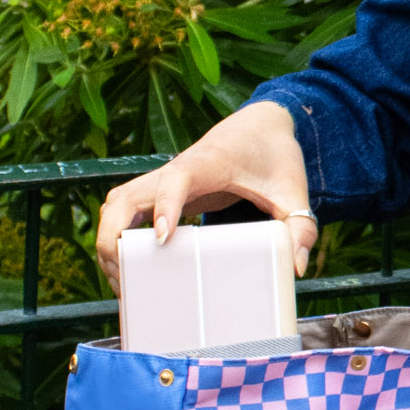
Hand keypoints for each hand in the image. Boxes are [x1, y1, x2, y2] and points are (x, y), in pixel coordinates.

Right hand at [94, 101, 317, 291]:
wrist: (260, 126)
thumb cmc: (274, 155)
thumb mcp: (294, 191)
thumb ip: (301, 226)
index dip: (164, 206)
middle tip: (131, 282)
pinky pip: (122, 211)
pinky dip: (114, 237)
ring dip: (108, 243)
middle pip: (123, 199)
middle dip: (115, 241)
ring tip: (125, 283)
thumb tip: (295, 266)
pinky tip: (126, 268)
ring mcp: (161, 179)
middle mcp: (174, 169)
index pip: (175, 180)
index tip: (163, 238)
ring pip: (114, 206)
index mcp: (207, 164)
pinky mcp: (158, 189)